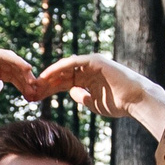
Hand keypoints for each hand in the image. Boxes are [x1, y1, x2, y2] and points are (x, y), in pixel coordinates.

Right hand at [0, 47, 34, 122]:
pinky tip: (25, 69)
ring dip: (23, 70)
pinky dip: (15, 61)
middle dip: (25, 78)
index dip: (22, 84)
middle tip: (36, 89)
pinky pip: (3, 55)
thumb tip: (1, 85)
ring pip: (9, 61)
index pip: (10, 76)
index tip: (32, 95)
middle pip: (12, 68)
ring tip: (33, 80)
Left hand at [31, 54, 164, 134]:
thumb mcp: (94, 102)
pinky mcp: (94, 61)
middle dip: (45, 83)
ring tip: (35, 83)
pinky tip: (47, 75)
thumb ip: (82, 96)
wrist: (135, 100)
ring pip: (64, 68)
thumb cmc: (118, 104)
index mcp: (86, 78)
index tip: (35, 97)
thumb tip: (71, 92)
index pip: (63, 83)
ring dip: (49, 75)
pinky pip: (72, 63)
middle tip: (29, 90)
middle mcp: (87, 69)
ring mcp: (91, 63)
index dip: (49, 89)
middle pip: (61, 75)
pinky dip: (59, 68)